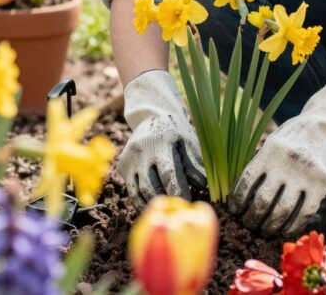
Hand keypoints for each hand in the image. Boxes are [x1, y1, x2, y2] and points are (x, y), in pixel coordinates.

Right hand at [117, 70, 205, 202]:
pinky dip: (142, 203)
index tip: (188, 202)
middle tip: (178, 208)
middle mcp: (141, 151)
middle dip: (166, 199)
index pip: (168, 172)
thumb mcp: (187, 140)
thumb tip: (203, 186)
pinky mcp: (122, 167)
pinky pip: (132, 191)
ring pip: (139, 191)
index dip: (178, 190)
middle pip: (151, 185)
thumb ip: (194, 163)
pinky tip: (155, 207)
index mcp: (159, 142)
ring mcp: (129, 160)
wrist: (150, 117)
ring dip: (155, 203)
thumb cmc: (174, 131)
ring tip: (168, 209)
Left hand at [230, 73, 325, 235]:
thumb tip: (242, 194)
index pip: (247, 181)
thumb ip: (261, 163)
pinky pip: (304, 212)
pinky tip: (286, 230)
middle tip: (249, 225)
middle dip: (252, 218)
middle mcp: (285, 163)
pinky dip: (293, 226)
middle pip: (263, 200)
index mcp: (269, 150)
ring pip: (282, 210)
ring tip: (265, 230)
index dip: (237, 200)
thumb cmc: (295, 134)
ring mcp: (304, 174)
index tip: (234, 211)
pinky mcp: (321, 184)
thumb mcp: (274, 140)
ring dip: (271, 226)